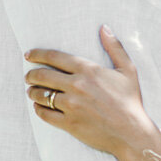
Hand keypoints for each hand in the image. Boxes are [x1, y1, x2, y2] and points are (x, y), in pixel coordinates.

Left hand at [24, 27, 154, 157]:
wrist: (132, 132)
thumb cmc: (130, 101)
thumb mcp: (128, 70)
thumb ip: (115, 47)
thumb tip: (104, 28)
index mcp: (88, 70)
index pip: (54, 57)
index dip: (37, 54)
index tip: (28, 55)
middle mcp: (77, 86)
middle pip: (42, 75)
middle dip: (31, 74)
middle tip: (28, 76)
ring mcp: (71, 105)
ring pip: (41, 95)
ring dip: (33, 92)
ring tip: (32, 91)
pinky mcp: (69, 123)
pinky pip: (45, 114)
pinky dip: (38, 109)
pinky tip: (39, 107)